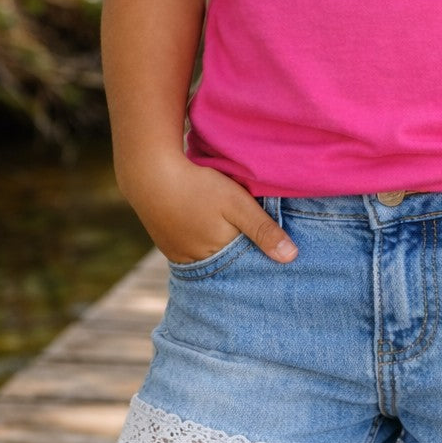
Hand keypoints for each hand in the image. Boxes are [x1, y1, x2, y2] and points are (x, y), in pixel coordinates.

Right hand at [117, 154, 297, 263]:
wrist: (150, 175)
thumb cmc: (198, 188)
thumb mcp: (237, 204)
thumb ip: (263, 230)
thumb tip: (291, 258)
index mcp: (217, 258)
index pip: (247, 267)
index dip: (261, 257)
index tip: (277, 252)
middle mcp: (196, 264)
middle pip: (228, 265)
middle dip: (243, 256)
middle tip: (254, 239)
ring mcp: (179, 255)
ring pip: (210, 258)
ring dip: (222, 248)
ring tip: (232, 232)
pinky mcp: (168, 244)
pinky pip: (193, 250)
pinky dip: (205, 242)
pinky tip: (210, 228)